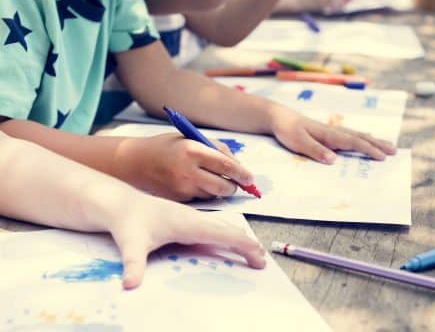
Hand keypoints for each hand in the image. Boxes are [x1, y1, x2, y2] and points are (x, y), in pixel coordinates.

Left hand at [109, 195, 265, 288]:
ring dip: (237, 239)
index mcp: (190, 223)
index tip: (260, 259)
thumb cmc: (127, 221)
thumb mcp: (130, 243)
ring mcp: (191, 218)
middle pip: (229, 229)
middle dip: (247, 244)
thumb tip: (130, 285)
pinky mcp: (186, 220)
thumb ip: (133, 264)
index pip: (225, 233)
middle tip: (262, 261)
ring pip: (221, 227)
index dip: (245, 246)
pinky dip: (225, 236)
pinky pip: (212, 228)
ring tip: (250, 252)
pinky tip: (224, 242)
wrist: (119, 202)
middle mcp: (195, 218)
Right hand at [115, 134, 253, 200]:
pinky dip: (204, 194)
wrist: (133, 162)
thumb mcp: (191, 138)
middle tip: (236, 183)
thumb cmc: (166, 147)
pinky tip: (194, 183)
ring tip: (209, 178)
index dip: (242, 174)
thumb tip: (238, 167)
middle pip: (223, 187)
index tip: (250, 178)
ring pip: (213, 195)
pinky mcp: (177, 200)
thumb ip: (215, 149)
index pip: (226, 166)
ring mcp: (181, 188)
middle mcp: (187, 171)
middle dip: (234, 186)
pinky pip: (200, 200)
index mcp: (192, 150)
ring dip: (218, 190)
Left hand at [269, 106, 395, 163]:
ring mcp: (332, 131)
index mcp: (329, 134)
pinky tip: (366, 140)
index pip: (353, 142)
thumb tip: (333, 160)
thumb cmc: (287, 130)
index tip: (382, 157)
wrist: (278, 117)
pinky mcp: (328, 133)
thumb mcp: (298, 142)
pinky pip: (350, 136)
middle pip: (360, 138)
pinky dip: (363, 138)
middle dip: (378, 145)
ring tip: (388, 146)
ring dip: (373, 141)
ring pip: (357, 135)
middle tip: (395, 151)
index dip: (369, 149)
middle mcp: (334, 132)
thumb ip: (315, 150)